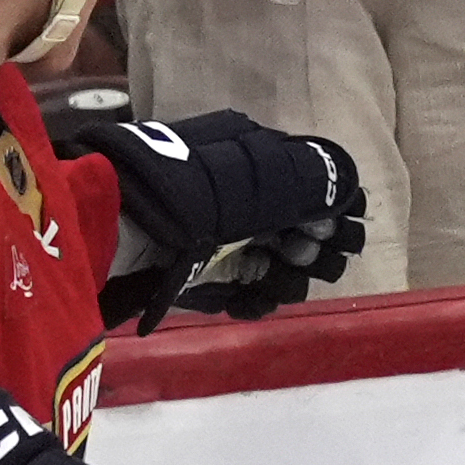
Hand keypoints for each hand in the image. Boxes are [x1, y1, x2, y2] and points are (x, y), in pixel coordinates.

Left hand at [73, 109, 367, 326]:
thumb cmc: (194, 193)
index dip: (332, 213)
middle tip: (302, 258)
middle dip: (314, 249)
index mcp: (256, 163)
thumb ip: (314, 179)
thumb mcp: (262, 174)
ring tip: (275, 282)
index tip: (335, 233)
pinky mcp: (205, 274)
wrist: (117, 227)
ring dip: (289, 278)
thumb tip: (346, 187)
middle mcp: (245, 199)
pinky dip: (256, 298)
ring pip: (280, 264)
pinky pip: (248, 289)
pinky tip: (246, 301)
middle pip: (301, 230)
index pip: (313, 188)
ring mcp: (226, 238)